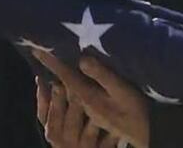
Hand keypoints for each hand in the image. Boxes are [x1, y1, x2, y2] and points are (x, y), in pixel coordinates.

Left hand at [34, 51, 149, 147]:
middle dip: (51, 70)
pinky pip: (72, 104)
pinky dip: (63, 93)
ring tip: (49, 66)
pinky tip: (65, 85)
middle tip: (40, 52)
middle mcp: (83, 106)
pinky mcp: (94, 117)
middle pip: (61, 86)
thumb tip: (82, 59)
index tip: (36, 49)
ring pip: (66, 95)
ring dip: (56, 81)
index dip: (52, 62)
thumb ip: (102, 75)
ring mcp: (87, 113)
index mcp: (87, 97)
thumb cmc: (136, 109)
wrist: (146, 133)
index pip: (65, 76)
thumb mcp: (122, 90)